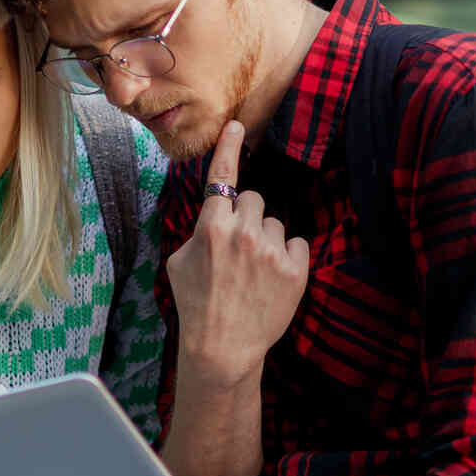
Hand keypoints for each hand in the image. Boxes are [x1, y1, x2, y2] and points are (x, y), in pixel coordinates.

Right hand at [164, 120, 310, 388]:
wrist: (223, 348)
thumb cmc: (196, 305)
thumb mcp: (179, 262)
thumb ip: (199, 230)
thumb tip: (215, 213)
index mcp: (211, 226)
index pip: (222, 176)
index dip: (230, 147)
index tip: (238, 126)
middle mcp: (244, 232)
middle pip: (253, 199)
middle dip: (246, 217)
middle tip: (237, 250)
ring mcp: (272, 250)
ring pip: (275, 222)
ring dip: (266, 239)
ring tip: (254, 272)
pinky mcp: (296, 269)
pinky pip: (296, 243)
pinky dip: (287, 257)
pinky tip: (272, 279)